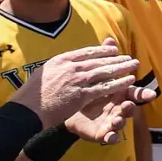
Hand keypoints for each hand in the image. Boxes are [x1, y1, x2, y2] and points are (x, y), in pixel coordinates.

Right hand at [20, 40, 145, 139]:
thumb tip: (64, 63)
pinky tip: (129, 81)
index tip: (113, 50)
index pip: (86, 52)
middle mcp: (71, 67)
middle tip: (129, 57)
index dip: (102, 51)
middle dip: (116, 58)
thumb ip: (57, 68)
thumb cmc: (32, 96)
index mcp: (61, 60)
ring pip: (105, 72)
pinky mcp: (82, 95)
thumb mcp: (43, 73)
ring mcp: (77, 80)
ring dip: (121, 68)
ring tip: (134, 65)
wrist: (28, 110)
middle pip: (99, 60)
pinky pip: (105, 87)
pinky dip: (118, 83)